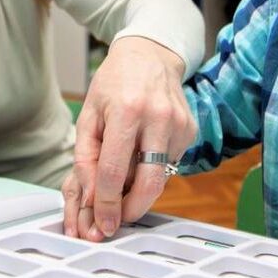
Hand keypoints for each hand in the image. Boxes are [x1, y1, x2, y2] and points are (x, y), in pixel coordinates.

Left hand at [65, 36, 195, 239]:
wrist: (149, 55)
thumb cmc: (114, 83)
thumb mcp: (89, 114)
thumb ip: (86, 157)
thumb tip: (92, 197)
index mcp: (127, 112)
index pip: (115, 171)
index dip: (107, 204)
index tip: (103, 223)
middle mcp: (158, 118)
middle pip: (149, 183)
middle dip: (132, 211)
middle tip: (117, 221)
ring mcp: (179, 124)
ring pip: (161, 177)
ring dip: (140, 189)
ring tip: (124, 181)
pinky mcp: (190, 130)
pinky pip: (169, 163)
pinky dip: (152, 168)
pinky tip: (142, 151)